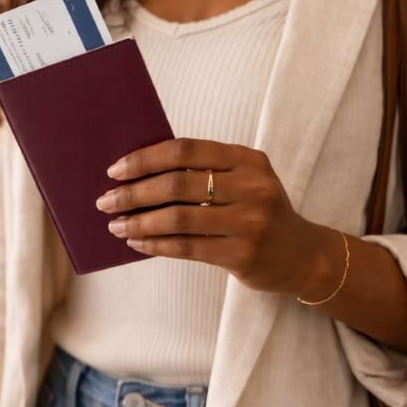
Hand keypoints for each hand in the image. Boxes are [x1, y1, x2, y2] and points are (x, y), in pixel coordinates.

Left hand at [97, 138, 333, 295]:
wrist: (301, 255)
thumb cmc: (257, 211)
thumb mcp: (243, 180)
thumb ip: (203, 172)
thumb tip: (137, 172)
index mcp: (248, 160)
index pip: (186, 150)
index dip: (146, 158)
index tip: (115, 170)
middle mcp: (252, 186)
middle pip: (177, 184)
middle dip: (133, 192)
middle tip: (106, 201)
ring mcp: (250, 222)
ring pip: (178, 218)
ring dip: (139, 222)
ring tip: (116, 225)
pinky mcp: (243, 254)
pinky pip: (186, 247)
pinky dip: (155, 244)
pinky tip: (137, 243)